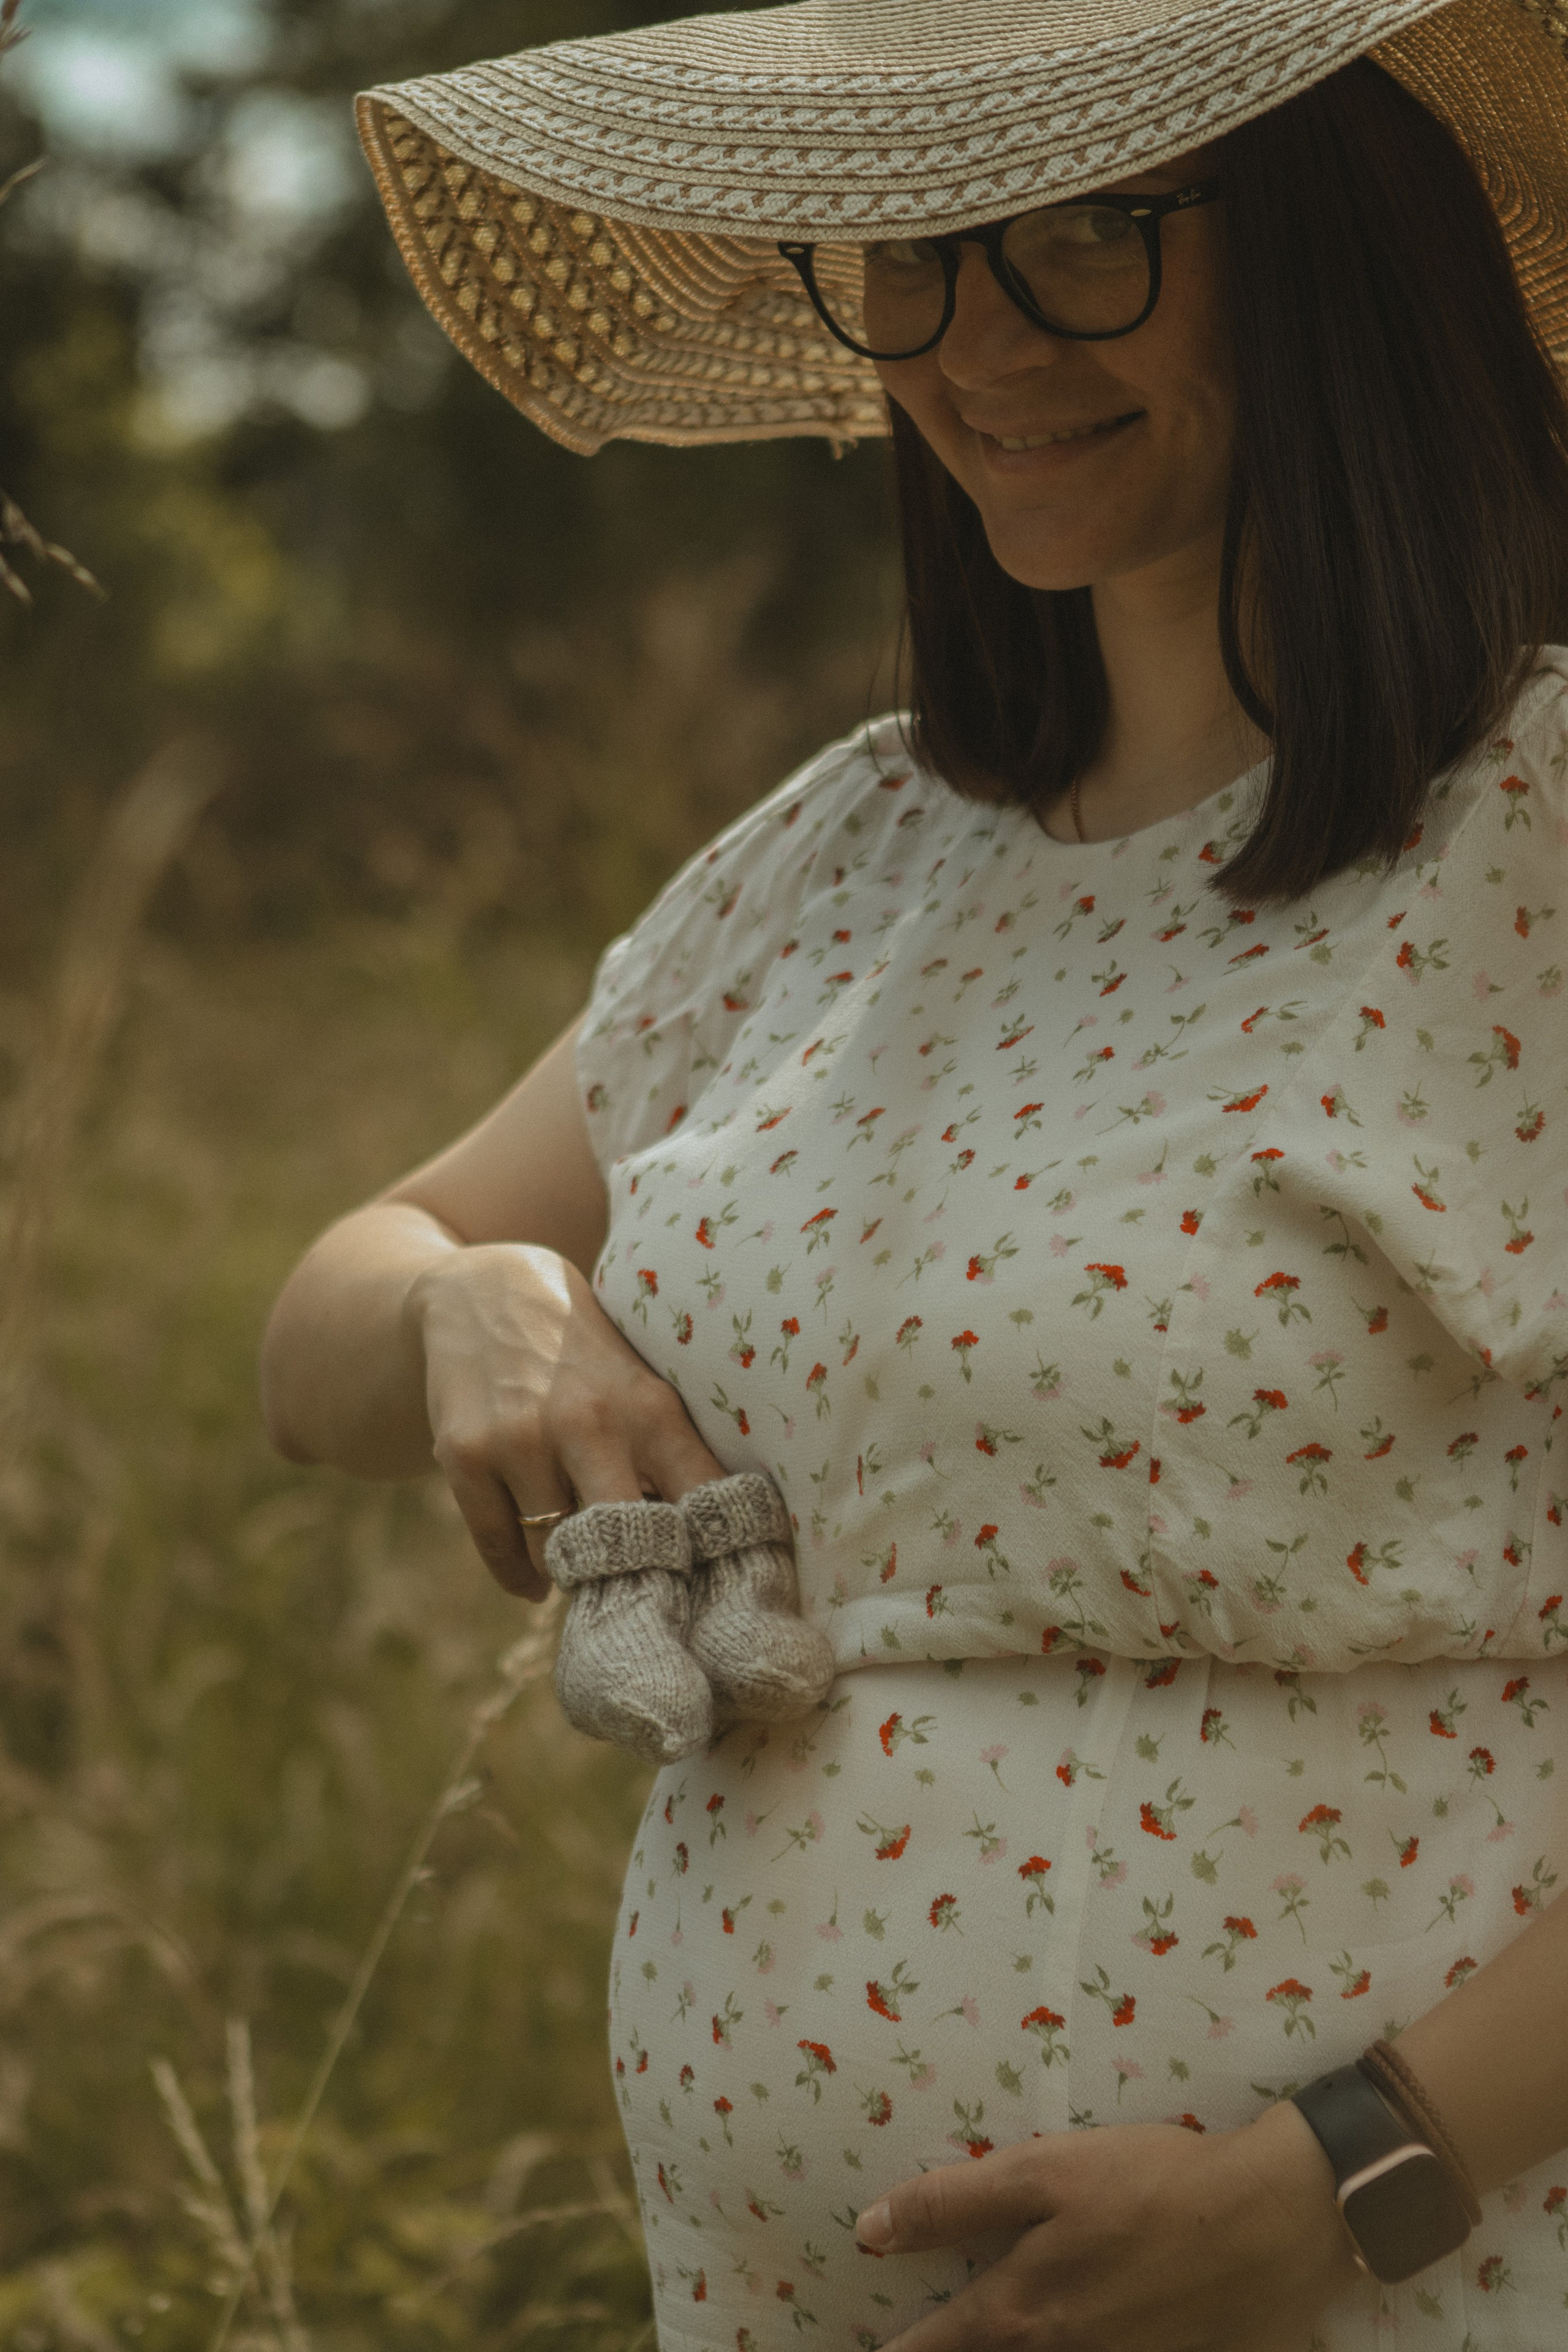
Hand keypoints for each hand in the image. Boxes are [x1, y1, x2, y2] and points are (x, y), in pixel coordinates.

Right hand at [407, 1243, 724, 1599]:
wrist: (486, 1294)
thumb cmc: (588, 1362)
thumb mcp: (643, 1390)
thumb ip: (673, 1460)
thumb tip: (719, 1552)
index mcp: (652, 1410)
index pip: (702, 1503)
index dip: (715, 1558)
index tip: (720, 1596)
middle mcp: (589, 1423)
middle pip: (625, 1546)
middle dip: (634, 1583)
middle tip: (640, 1600)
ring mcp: (521, 1439)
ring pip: (555, 1555)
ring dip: (569, 1572)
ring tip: (580, 1564)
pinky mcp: (465, 1454)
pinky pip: (500, 1550)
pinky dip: (520, 1576)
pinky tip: (535, 1576)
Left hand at [855, 2097, 1360, 2350]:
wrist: (1270, 2223)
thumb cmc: (1149, 2184)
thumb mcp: (1041, 2172)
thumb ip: (952, 2204)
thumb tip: (868, 2230)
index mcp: (1018, 2313)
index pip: (932, 2350)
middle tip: (919, 2343)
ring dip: (1011, 2349)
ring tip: (987, 2333)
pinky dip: (1070, 2346)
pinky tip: (1066, 2329)